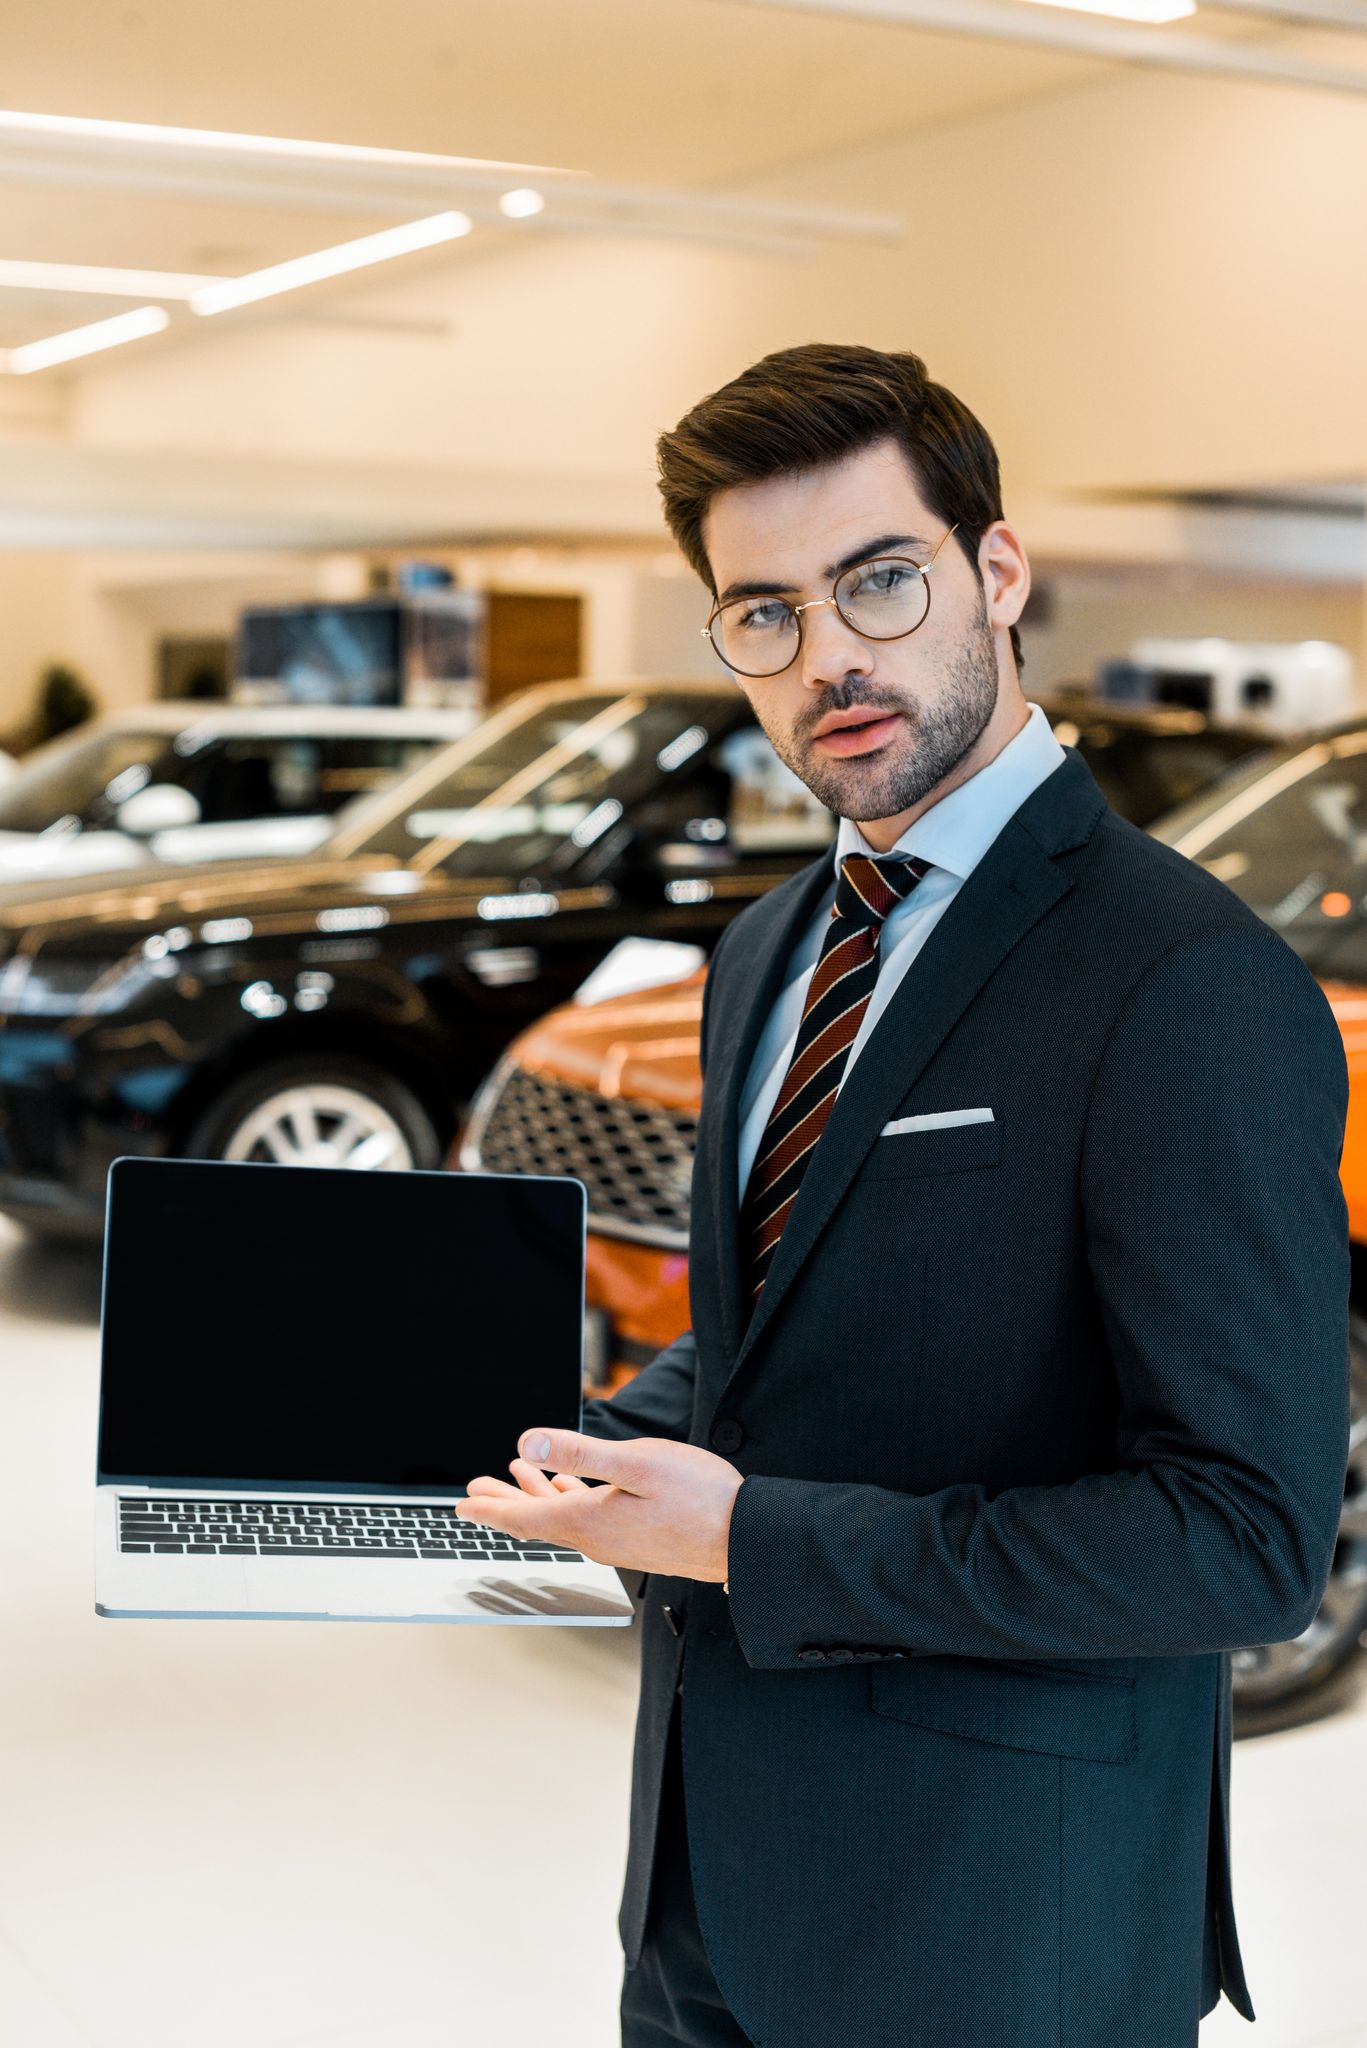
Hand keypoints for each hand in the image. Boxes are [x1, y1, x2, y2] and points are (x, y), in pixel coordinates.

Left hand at [456, 1429, 743, 1582]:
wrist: (746, 1539)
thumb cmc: (701, 1499)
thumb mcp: (638, 1464)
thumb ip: (580, 1454)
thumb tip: (528, 1443)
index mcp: (589, 1520)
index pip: (524, 1516)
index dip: (489, 1506)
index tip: (462, 1502)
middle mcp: (597, 1538)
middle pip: (536, 1520)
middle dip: (502, 1502)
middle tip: (473, 1491)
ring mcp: (617, 1541)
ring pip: (561, 1517)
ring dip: (534, 1496)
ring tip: (512, 1477)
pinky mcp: (637, 1538)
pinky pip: (587, 1519)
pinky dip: (568, 1499)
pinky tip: (571, 1487)